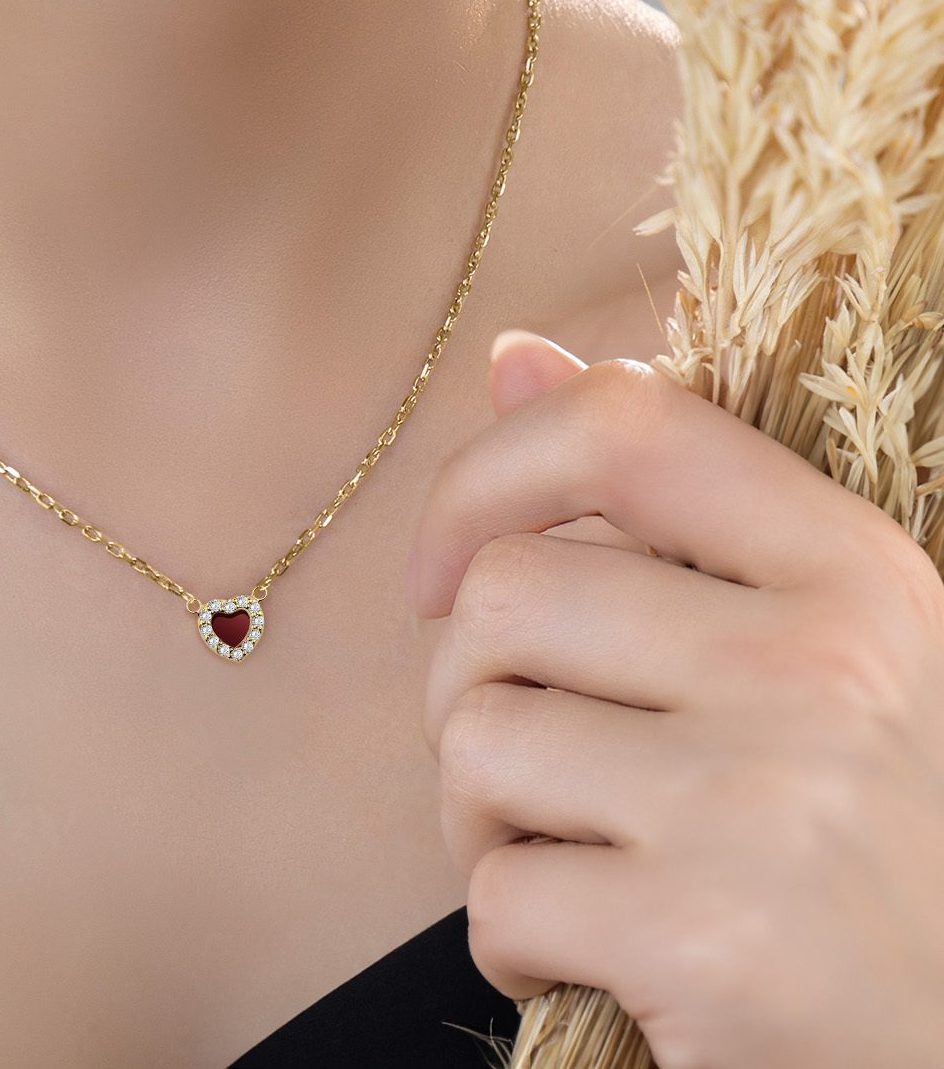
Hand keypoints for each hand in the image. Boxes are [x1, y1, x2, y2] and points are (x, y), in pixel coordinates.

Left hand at [407, 330, 943, 1068]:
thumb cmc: (875, 837)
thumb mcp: (822, 642)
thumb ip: (669, 498)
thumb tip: (516, 358)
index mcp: (851, 570)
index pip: (622, 425)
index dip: (486, 474)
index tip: (440, 570)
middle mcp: (819, 666)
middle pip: (503, 598)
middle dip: (466, 691)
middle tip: (527, 769)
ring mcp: (766, 804)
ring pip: (475, 740)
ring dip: (478, 817)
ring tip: (561, 859)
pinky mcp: (711, 944)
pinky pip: (497, 895)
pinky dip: (507, 939)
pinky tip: (583, 959)